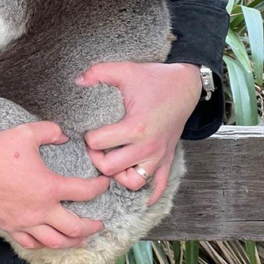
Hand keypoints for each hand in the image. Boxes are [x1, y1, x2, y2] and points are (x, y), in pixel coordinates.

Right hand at [0, 122, 108, 249]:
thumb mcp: (25, 133)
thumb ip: (48, 131)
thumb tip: (63, 135)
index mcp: (49, 187)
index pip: (84, 192)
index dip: (99, 187)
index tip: (104, 183)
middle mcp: (41, 210)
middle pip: (75, 227)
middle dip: (92, 226)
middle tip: (99, 223)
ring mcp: (25, 222)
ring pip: (55, 241)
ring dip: (73, 241)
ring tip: (80, 239)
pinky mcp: (9, 227)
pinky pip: (31, 243)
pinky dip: (43, 244)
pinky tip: (47, 240)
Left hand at [78, 62, 201, 204]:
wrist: (186, 86)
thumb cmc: (154, 79)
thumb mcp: (125, 70)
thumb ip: (98, 73)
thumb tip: (76, 82)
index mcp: (135, 127)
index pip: (99, 143)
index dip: (87, 137)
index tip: (88, 129)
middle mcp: (148, 147)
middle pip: (110, 168)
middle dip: (96, 158)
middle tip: (95, 145)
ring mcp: (159, 156)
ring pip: (132, 182)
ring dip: (117, 174)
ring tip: (110, 160)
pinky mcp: (167, 160)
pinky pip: (158, 187)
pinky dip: (147, 193)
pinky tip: (134, 190)